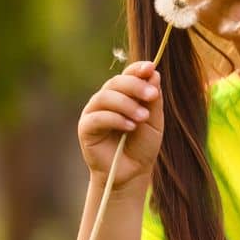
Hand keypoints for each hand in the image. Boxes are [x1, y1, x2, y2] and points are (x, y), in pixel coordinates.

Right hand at [77, 61, 164, 191]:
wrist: (132, 172)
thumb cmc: (142, 145)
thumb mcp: (154, 121)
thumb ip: (153, 100)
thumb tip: (153, 74)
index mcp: (124, 95)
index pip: (128, 75)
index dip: (137, 69)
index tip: (150, 68)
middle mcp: (106, 100)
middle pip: (116, 83)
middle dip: (135, 86)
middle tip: (152, 95)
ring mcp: (94, 113)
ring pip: (105, 97)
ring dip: (127, 104)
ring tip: (143, 117)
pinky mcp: (85, 128)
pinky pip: (97, 117)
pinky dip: (116, 119)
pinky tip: (130, 126)